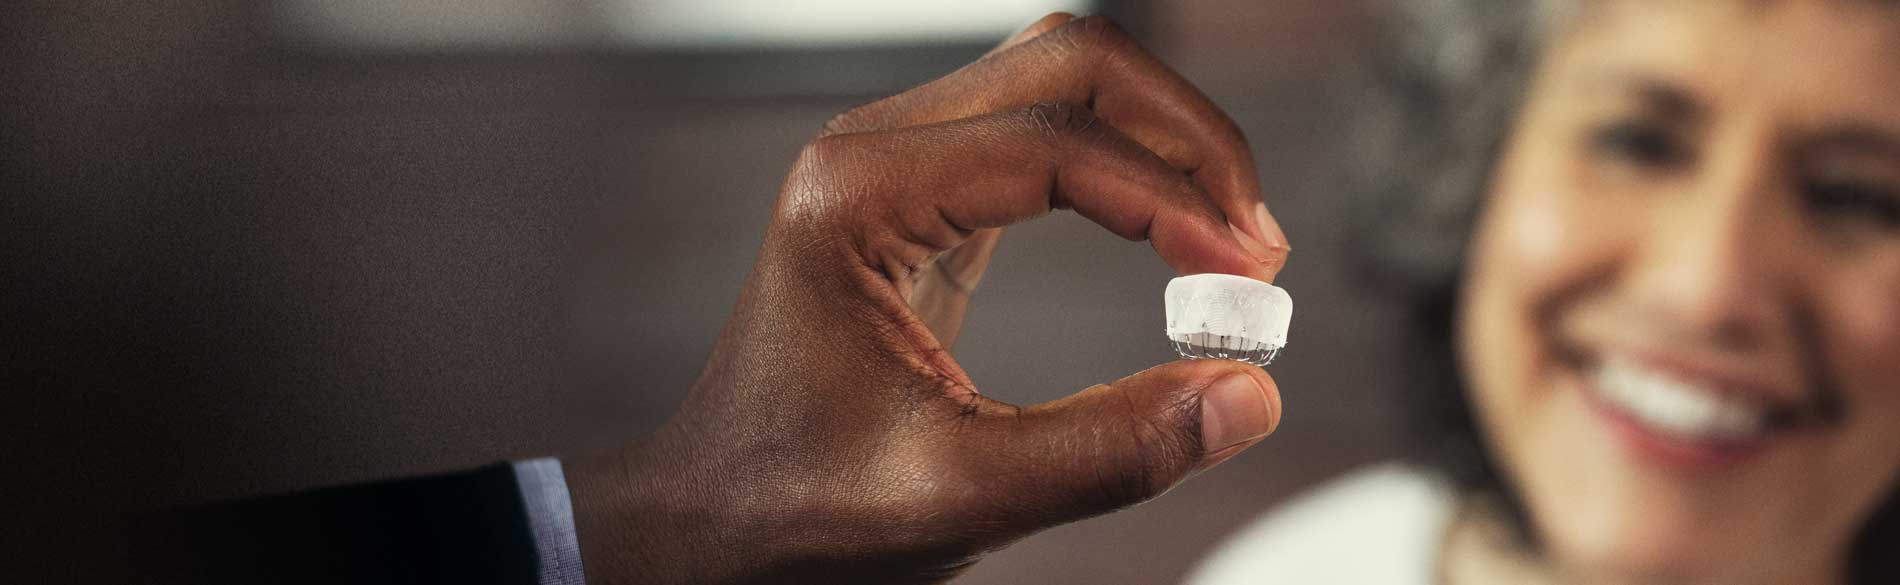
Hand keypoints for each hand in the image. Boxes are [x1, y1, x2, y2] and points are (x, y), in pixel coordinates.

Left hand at [565, 13, 1292, 583]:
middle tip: (1256, 248)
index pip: (1055, 145)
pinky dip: (1124, 171)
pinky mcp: (923, 194)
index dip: (1174, 200)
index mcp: (855, 198)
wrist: (712, 520)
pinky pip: (1044, 134)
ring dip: (1162, 142)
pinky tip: (1171, 238)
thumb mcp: (959, 496)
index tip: (1250, 278)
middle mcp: (870, 152)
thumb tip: (1248, 396)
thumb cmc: (799, 507)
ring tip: (1229, 241)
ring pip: (1064, 80)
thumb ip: (1109, 450)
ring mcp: (894, 162)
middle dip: (1185, 138)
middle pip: (1070, 63)